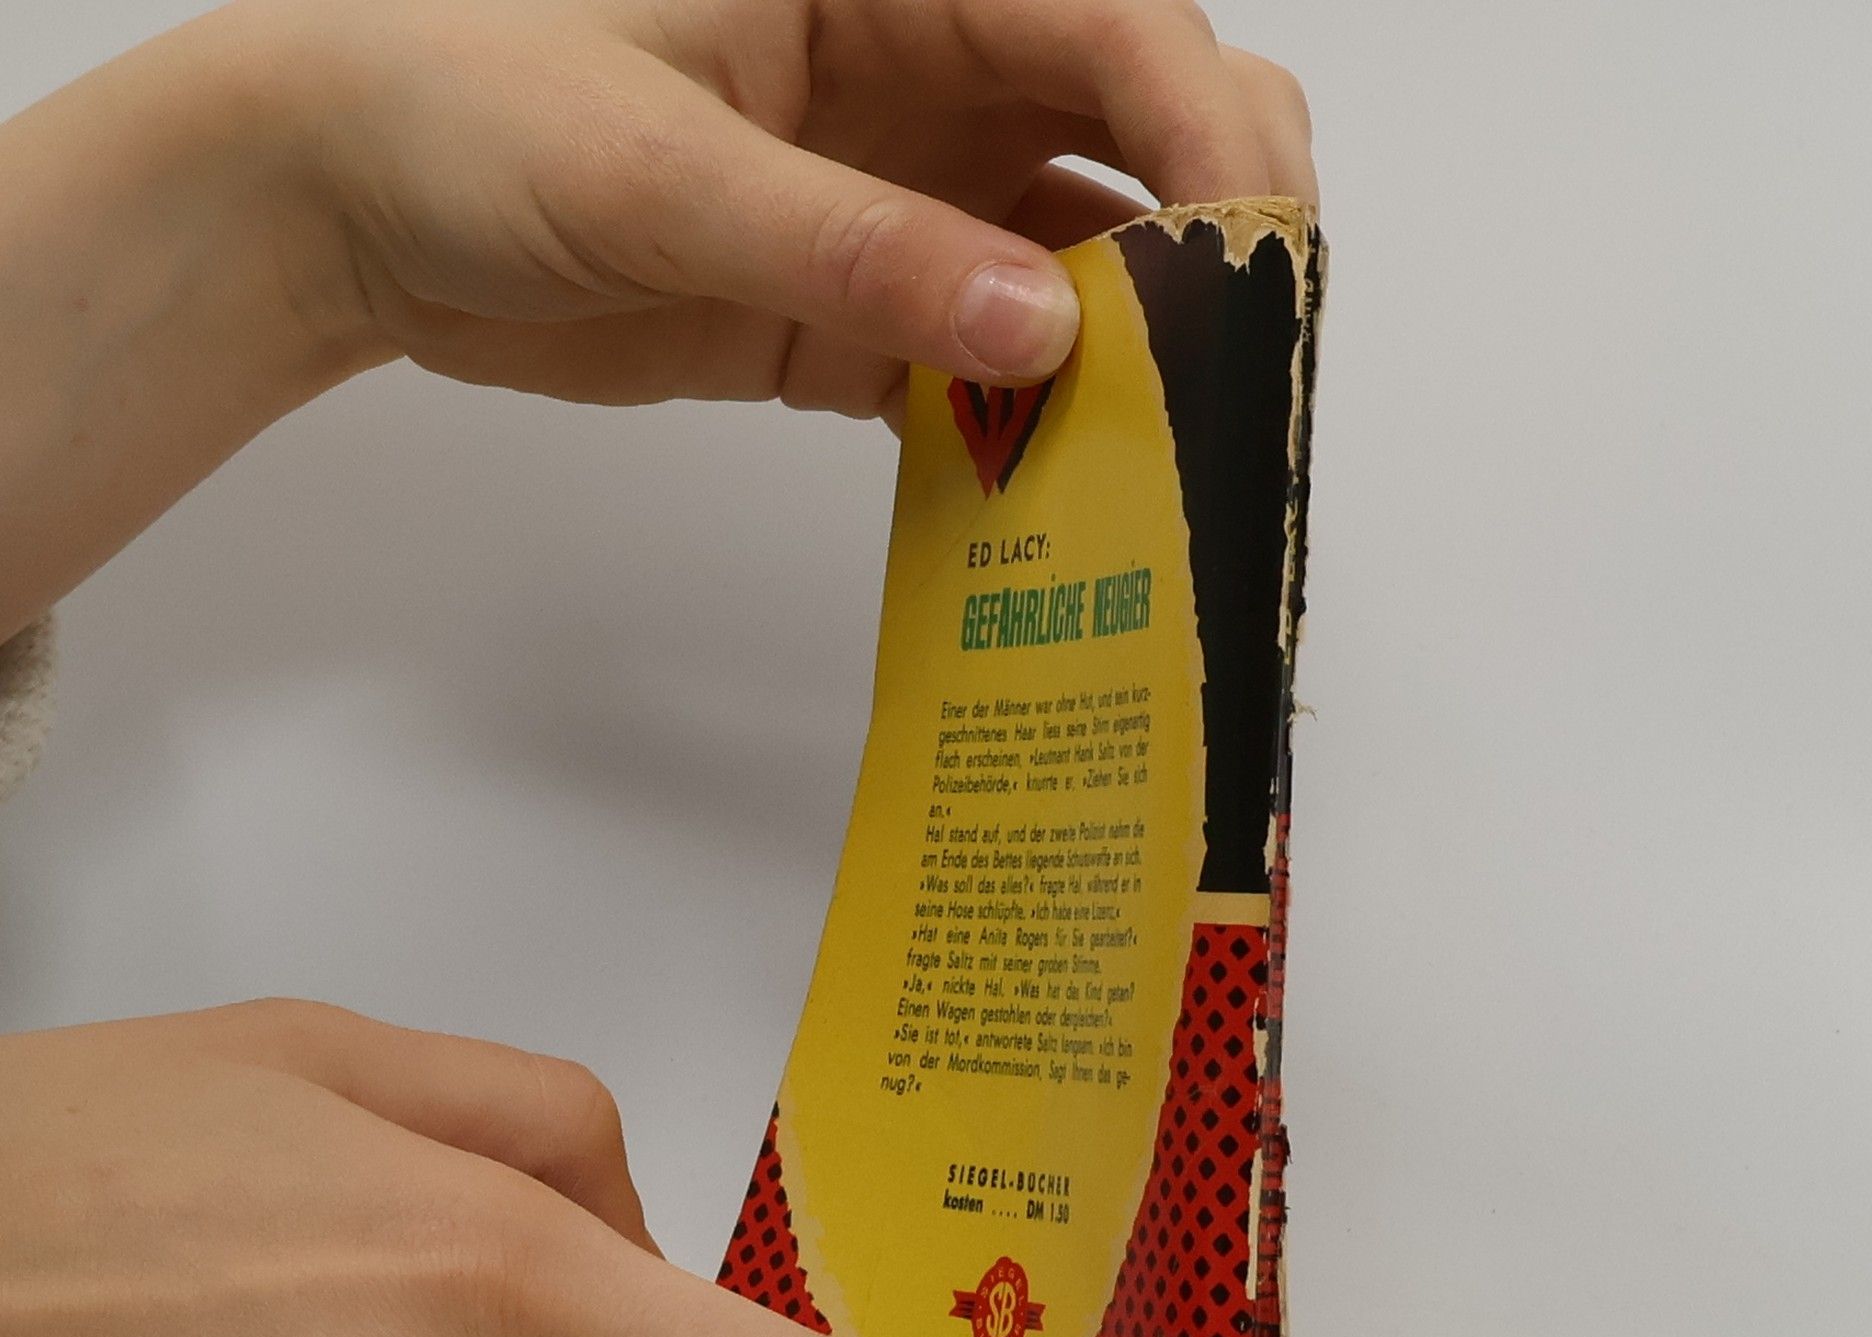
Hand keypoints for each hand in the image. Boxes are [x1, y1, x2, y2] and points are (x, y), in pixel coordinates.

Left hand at [262, 0, 1314, 416]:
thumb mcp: (655, 167)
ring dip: (1132, 351)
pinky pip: (982, 365)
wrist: (352, 204)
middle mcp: (924, 73)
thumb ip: (854, 243)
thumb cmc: (462, 105)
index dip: (1206, 129)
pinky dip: (1026, 424)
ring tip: (1172, 454)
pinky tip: (1054, 489)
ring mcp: (899, 196)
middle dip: (1210, 232)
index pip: (1110, 22)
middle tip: (1243, 362)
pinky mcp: (859, 307)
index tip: (1254, 256)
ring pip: (1077, 259)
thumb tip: (1041, 329)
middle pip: (1135, 130)